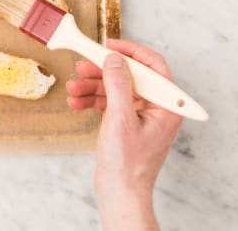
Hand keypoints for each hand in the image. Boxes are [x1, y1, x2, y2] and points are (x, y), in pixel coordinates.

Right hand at [66, 39, 182, 230]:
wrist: (120, 192)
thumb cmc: (127, 163)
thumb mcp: (120, 119)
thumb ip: (118, 85)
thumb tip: (115, 60)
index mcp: (166, 106)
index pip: (153, 66)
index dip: (131, 52)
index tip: (109, 45)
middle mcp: (156, 108)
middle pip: (129, 76)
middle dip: (102, 72)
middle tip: (81, 66)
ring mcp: (141, 115)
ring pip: (115, 89)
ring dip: (92, 87)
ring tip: (72, 89)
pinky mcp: (126, 122)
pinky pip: (109, 102)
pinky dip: (92, 101)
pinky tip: (76, 102)